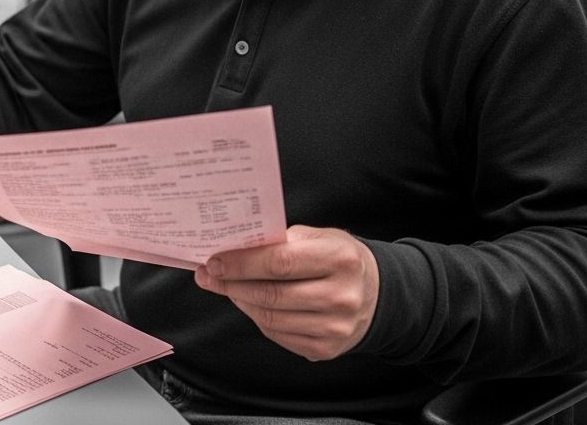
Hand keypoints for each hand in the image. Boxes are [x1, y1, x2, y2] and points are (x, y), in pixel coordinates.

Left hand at [194, 225, 378, 361]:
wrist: (376, 294)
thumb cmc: (338, 260)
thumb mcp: (319, 237)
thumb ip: (280, 241)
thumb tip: (232, 250)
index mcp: (340, 259)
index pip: (278, 262)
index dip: (240, 263)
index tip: (214, 261)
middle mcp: (342, 296)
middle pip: (271, 294)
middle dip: (232, 284)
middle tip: (210, 275)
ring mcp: (335, 327)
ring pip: (270, 318)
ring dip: (241, 301)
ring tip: (228, 287)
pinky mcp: (326, 349)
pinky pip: (277, 335)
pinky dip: (257, 318)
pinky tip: (250, 303)